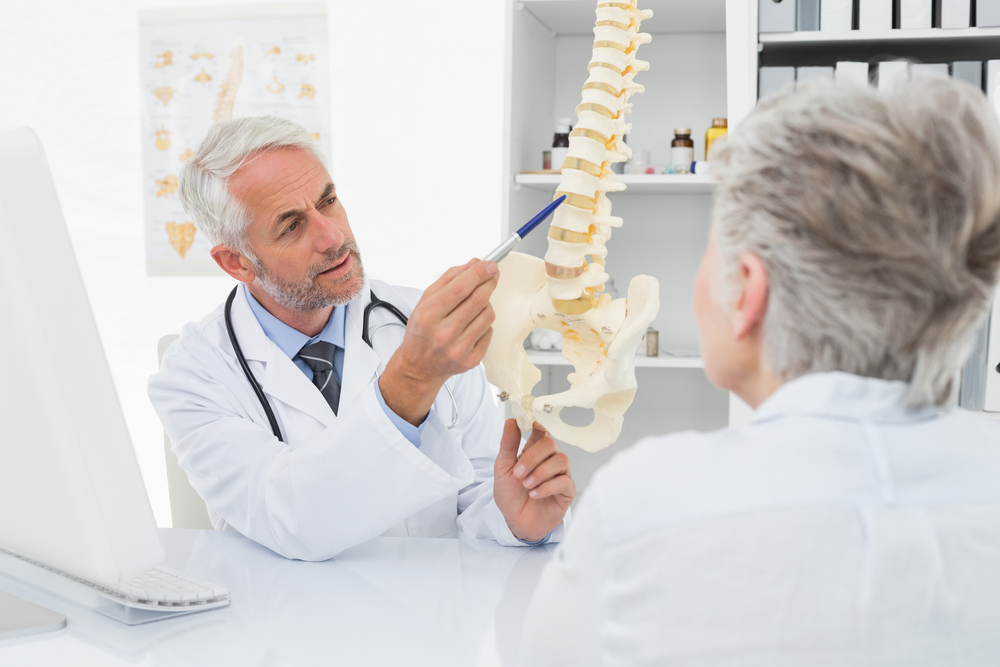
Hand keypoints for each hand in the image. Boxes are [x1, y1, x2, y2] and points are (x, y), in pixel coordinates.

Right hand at [379, 259, 497, 424]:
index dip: (479, 273)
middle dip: (489, 282)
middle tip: (492, 274)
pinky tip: (473, 323)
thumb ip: (448, 279)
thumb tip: (473, 264)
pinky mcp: (471, 360)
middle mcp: (443, 334)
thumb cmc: (422, 332)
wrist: (418, 367)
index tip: (490, 264)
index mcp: (428, 316)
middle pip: (478, 299)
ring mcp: (459, 349)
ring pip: (488, 315)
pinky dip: (485, 323)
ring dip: (486, 303)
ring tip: (476, 303)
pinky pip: (489, 332)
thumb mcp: (425, 302)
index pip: (461, 288)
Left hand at [494, 419, 574, 542]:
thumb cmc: (511, 495)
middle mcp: (550, 460)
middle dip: (532, 457)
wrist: (516, 522)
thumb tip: (510, 421)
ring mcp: (561, 475)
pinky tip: (535, 494)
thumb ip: (508, 445)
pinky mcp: (567, 491)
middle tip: (518, 473)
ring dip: (540, 472)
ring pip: (561, 460)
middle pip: (551, 444)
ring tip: (526, 485)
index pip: (542, 431)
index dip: (539, 424)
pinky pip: (565, 482)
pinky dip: (547, 487)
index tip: (531, 424)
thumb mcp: (503, 469)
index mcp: (534, 451)